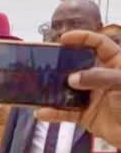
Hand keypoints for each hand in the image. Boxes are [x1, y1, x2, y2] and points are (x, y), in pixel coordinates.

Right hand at [35, 30, 120, 147]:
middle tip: (45, 62)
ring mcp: (92, 96)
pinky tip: (43, 112)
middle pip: (77, 65)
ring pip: (67, 89)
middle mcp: (101, 78)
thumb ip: (98, 78)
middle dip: (61, 63)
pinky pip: (65, 112)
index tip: (64, 39)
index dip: (82, 38)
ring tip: (38, 87)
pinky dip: (53, 113)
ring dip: (52, 90)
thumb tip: (71, 79)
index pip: (99, 44)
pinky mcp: (85, 114)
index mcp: (115, 64)